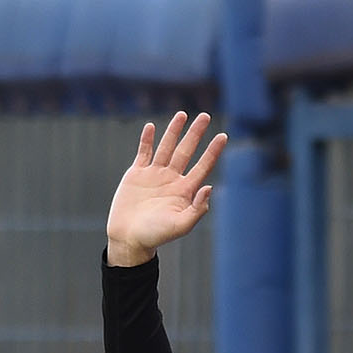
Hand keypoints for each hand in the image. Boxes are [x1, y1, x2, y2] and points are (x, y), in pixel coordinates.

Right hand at [107, 112, 227, 265]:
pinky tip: (151, 127)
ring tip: (182, 114)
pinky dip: (146, 139)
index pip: (203, 166)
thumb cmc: (156, 236)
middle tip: (205, 116)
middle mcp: (171, 179)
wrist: (129, 238)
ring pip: (166, 147)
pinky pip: (143, 152)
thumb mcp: (180, 226)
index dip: (213, 151)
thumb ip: (197, 209)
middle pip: (186, 151)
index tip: (223, 136)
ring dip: (174, 131)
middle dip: (195, 133)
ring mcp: (154, 175)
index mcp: (184, 191)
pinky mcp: (136, 174)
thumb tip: (209, 187)